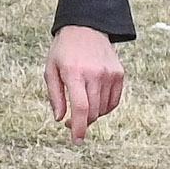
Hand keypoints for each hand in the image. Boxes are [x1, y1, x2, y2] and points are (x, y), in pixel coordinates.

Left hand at [45, 24, 124, 140]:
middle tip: (70, 123)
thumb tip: (60, 119)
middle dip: (82, 123)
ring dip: (92, 115)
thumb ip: (55, 96)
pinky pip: (113, 101)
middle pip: (93, 112)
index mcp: (75, 73)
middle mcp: (95, 75)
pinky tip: (94, 104)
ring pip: (103, 109)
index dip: (79, 127)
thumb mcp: (50, 70)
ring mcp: (110, 75)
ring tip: (80, 109)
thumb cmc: (63, 51)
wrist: (86, 28)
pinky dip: (104, 108)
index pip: (81, 108)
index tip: (76, 140)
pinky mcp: (119, 75)